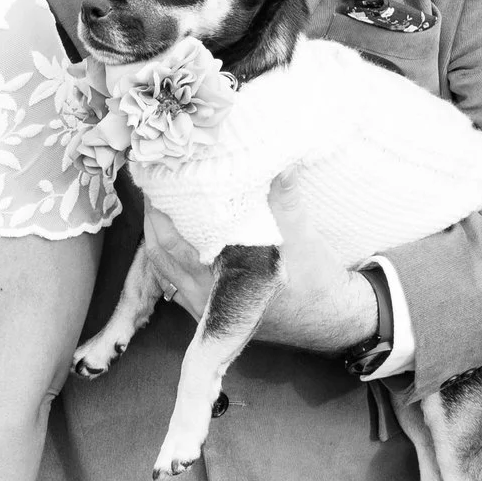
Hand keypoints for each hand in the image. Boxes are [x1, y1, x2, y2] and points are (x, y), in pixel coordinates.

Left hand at [140, 176, 375, 353]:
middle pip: (159, 252)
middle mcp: (205, 299)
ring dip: (158, 235)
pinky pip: (176, 281)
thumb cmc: (316, 280)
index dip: (158, 208)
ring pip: (164, 268)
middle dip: (153, 216)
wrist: (329, 317)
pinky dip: (170, 255)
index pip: (171, 241)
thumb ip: (285, 200)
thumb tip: (281, 163)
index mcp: (221, 281)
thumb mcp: (303, 237)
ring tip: (159, 202)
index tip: (156, 178)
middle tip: (152, 182)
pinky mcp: (210, 310)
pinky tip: (176, 233)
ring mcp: (204, 308)